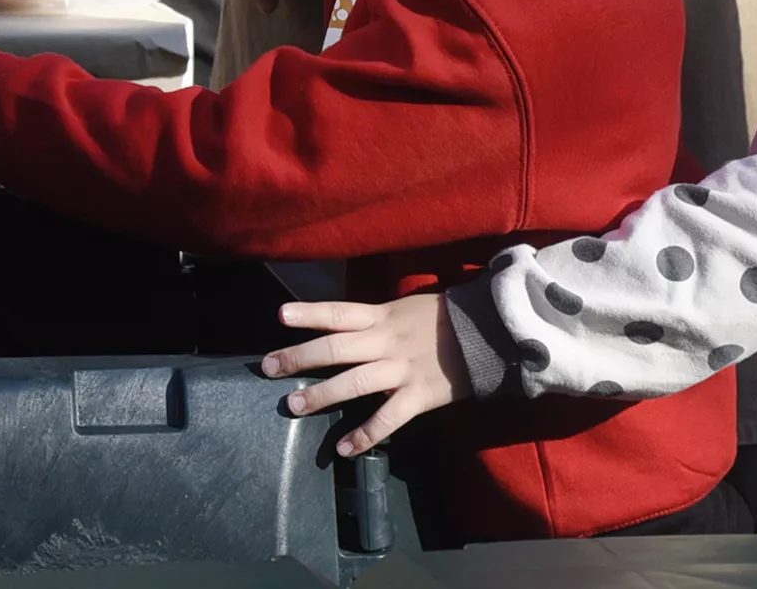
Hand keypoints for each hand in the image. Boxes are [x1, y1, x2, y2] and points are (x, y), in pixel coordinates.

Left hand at [259, 293, 467, 456]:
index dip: (309, 313)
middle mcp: (386, 341)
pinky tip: (343, 448)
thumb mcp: (406, 308)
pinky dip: (364, 435)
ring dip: (321, 395)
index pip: (339, 311)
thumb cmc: (444, 320)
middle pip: (336, 348)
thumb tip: (343, 326)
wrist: (488, 334)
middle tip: (268, 367)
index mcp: (382, 316)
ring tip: (294, 405)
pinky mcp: (418, 396)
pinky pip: (387, 418)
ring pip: (354, 382)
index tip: (280, 315)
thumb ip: (376, 319)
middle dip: (299, 357)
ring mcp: (401, 369)